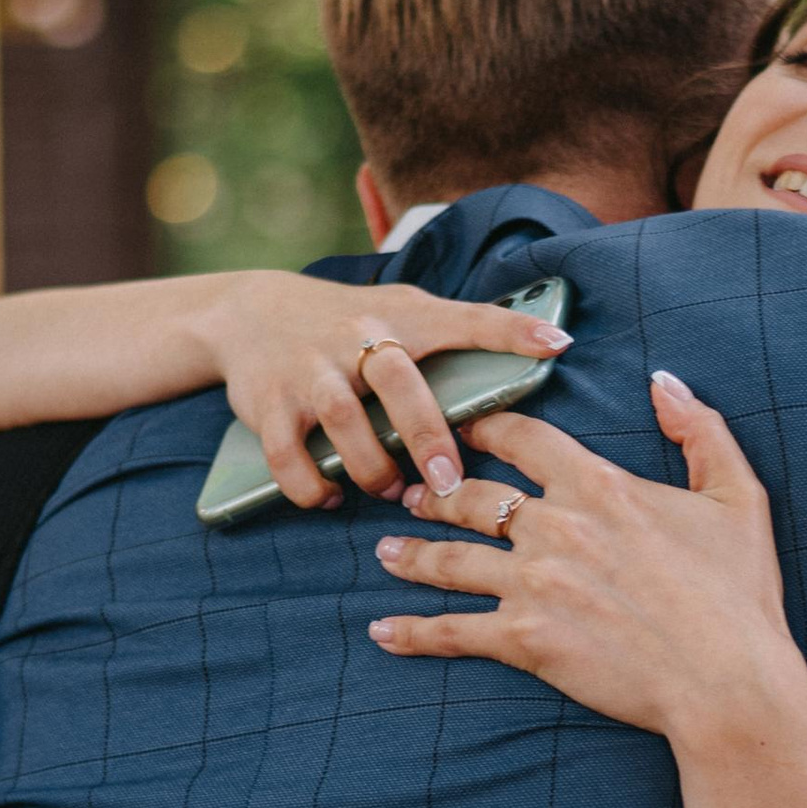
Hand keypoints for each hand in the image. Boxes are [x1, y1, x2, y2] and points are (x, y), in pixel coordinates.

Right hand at [203, 272, 569, 509]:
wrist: (251, 313)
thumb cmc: (351, 321)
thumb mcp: (406, 310)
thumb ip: (464, 328)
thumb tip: (548, 345)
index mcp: (402, 316)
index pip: (464, 318)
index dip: (511, 330)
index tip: (555, 346)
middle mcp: (355, 337)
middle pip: (396, 379)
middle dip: (425, 435)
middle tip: (448, 482)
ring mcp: (308, 370)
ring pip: (342, 422)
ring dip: (371, 468)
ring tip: (389, 491)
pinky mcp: (268, 404)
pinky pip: (288, 455)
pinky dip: (311, 487)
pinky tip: (332, 497)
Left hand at [366, 371, 805, 747]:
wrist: (727, 681)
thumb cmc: (739, 593)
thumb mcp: (737, 496)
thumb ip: (700, 431)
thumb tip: (665, 382)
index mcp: (598, 486)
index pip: (522, 438)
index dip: (486, 429)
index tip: (461, 429)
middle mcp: (554, 527)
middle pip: (471, 495)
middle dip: (434, 491)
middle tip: (409, 493)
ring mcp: (533, 585)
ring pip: (450, 559)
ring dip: (411, 553)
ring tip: (386, 551)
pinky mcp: (524, 641)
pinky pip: (453, 632)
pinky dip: (413, 632)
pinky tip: (383, 632)